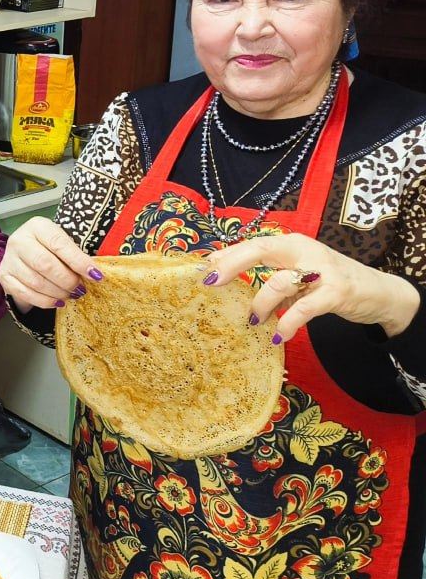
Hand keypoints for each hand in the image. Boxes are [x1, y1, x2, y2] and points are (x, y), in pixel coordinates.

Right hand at [0, 216, 102, 311]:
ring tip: (71, 295)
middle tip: (80, 288)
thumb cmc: (50, 248)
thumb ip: (75, 255)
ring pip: (36, 282)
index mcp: (37, 226)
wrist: (26, 254)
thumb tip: (94, 275)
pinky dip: (45, 301)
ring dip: (58, 293)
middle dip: (67, 280)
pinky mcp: (4, 276)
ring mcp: (9, 259)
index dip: (79, 262)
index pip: (59, 244)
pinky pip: (25, 294)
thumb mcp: (63, 243)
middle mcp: (19, 240)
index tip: (96, 275)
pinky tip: (57, 301)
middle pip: (45, 264)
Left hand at [202, 232, 420, 341]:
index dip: (225, 256)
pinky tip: (279, 335)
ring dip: (261, 305)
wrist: (379, 292)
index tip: (199, 268)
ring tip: (252, 321)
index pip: (251, 244)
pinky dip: (288, 323)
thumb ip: (271, 277)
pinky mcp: (337, 292)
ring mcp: (323, 270)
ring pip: (280, 282)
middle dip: (231, 265)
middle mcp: (305, 250)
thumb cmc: (328, 283)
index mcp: (291, 244)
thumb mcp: (298, 275)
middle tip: (211, 282)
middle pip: (260, 250)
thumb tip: (227, 286)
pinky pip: (305, 308)